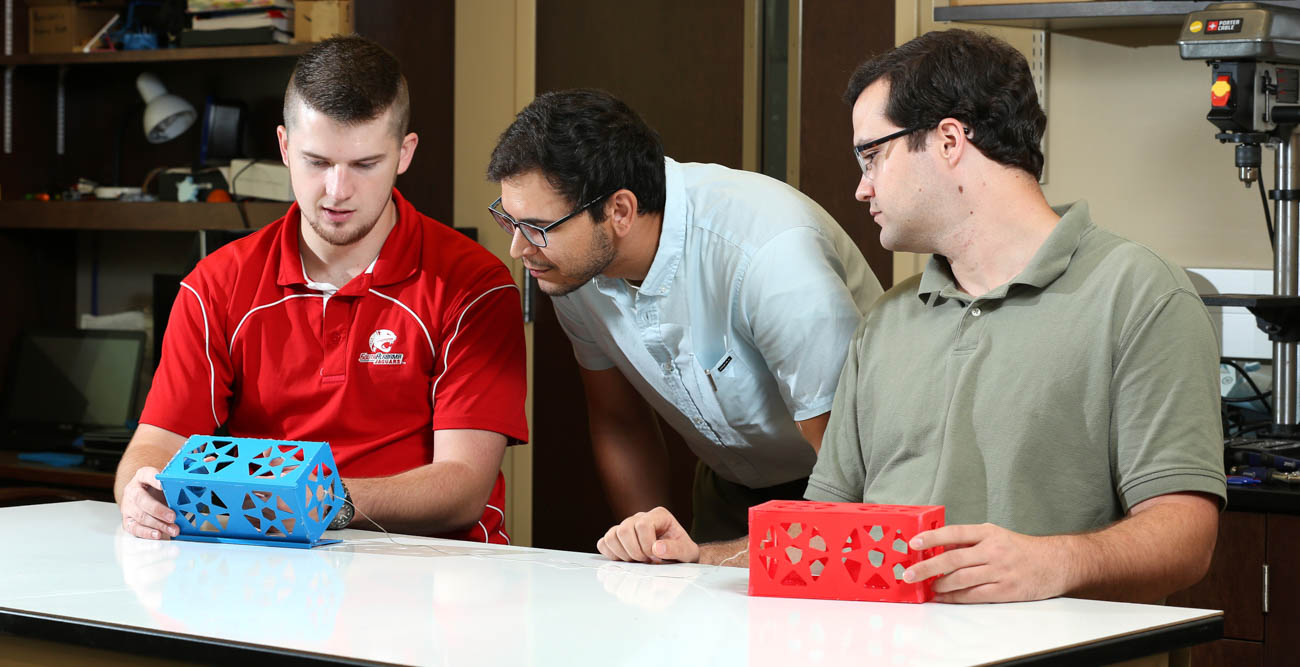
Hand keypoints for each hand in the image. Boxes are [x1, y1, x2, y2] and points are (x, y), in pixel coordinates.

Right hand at [119, 467, 178, 540]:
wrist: (144, 498)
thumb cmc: (158, 490)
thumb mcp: (166, 484)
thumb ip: (175, 485)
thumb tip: (195, 489)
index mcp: (142, 476)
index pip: (146, 474)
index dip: (154, 479)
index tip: (163, 485)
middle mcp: (132, 490)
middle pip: (141, 499)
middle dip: (158, 510)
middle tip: (172, 516)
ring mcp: (127, 506)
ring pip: (140, 516)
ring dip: (158, 524)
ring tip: (173, 529)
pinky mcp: (127, 520)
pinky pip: (135, 528)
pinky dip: (147, 533)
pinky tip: (158, 534)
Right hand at [597, 506, 699, 562]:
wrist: (678, 557)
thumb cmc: (682, 552)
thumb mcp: (686, 551)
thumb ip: (675, 549)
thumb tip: (657, 548)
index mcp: (659, 515)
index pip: (642, 524)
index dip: (646, 544)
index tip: (655, 557)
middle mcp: (640, 517)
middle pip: (624, 528)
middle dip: (634, 551)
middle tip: (646, 560)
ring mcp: (627, 526)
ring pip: (612, 535)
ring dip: (623, 554)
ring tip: (637, 561)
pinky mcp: (618, 538)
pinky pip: (604, 543)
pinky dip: (611, 554)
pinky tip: (626, 560)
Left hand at [902, 523, 1067, 602]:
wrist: (1055, 563)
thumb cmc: (1021, 549)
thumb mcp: (996, 535)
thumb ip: (970, 541)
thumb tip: (940, 547)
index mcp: (989, 533)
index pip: (955, 532)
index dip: (932, 537)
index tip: (914, 543)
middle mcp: (993, 550)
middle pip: (953, 559)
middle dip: (927, 567)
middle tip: (909, 574)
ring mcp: (999, 571)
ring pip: (961, 579)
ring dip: (940, 584)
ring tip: (928, 586)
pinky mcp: (1005, 590)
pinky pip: (973, 595)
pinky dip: (955, 597)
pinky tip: (943, 597)